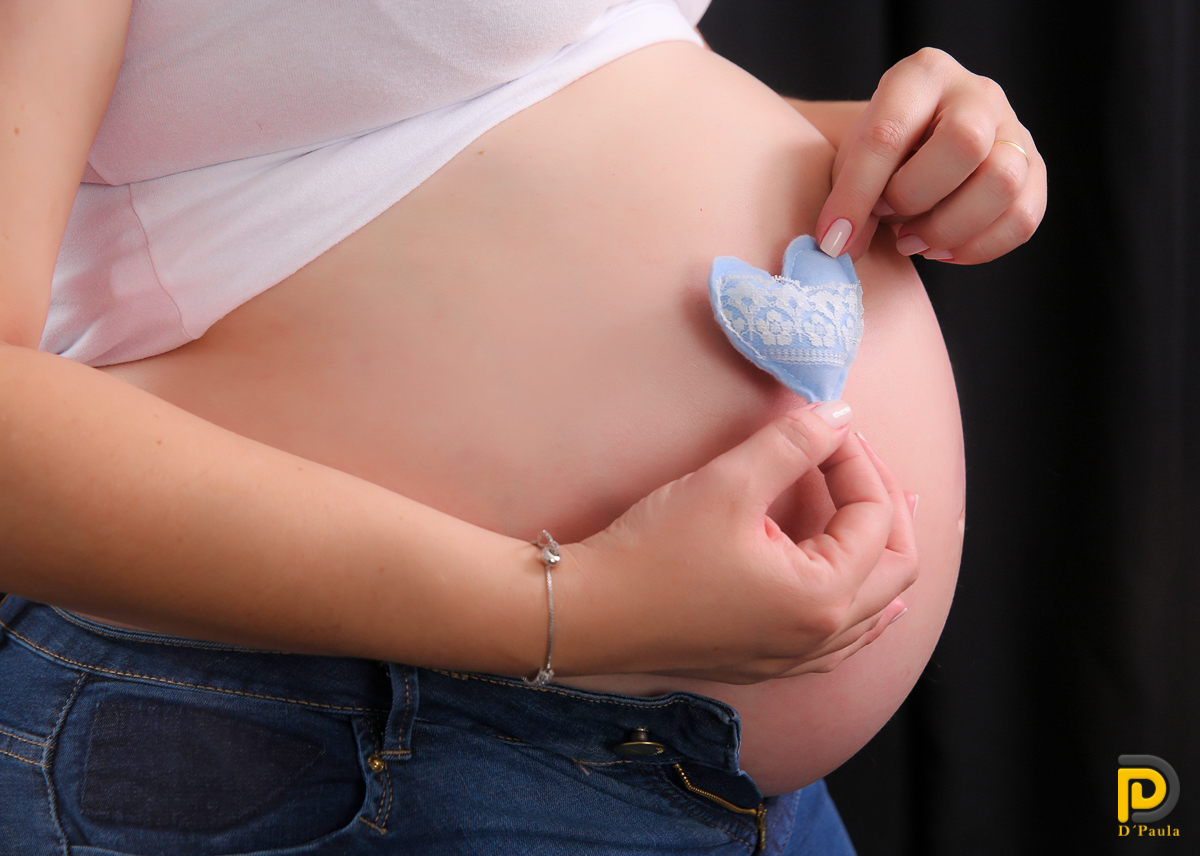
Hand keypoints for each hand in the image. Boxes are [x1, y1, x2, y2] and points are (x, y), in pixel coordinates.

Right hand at [557, 402, 916, 683]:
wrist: (591, 612)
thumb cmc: (655, 551)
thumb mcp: (730, 483)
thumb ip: (794, 444)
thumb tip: (837, 414)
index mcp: (824, 595)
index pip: (874, 515)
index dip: (857, 458)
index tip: (824, 422)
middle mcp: (822, 636)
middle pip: (896, 565)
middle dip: (883, 501)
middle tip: (854, 456)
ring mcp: (796, 657)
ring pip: (874, 607)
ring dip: (881, 552)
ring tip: (886, 511)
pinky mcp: (767, 661)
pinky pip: (843, 638)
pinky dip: (863, 604)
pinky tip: (864, 596)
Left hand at [816, 48, 1045, 264]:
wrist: (917, 149)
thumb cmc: (880, 155)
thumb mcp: (849, 162)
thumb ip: (845, 198)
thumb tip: (847, 245)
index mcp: (921, 75)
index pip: (890, 132)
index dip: (857, 194)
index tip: (834, 238)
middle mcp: (977, 93)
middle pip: (966, 143)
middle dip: (916, 197)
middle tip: (888, 219)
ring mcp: (1014, 130)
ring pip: (1004, 182)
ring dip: (950, 228)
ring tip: (913, 241)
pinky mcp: (1034, 171)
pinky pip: (1023, 218)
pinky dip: (979, 247)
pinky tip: (942, 250)